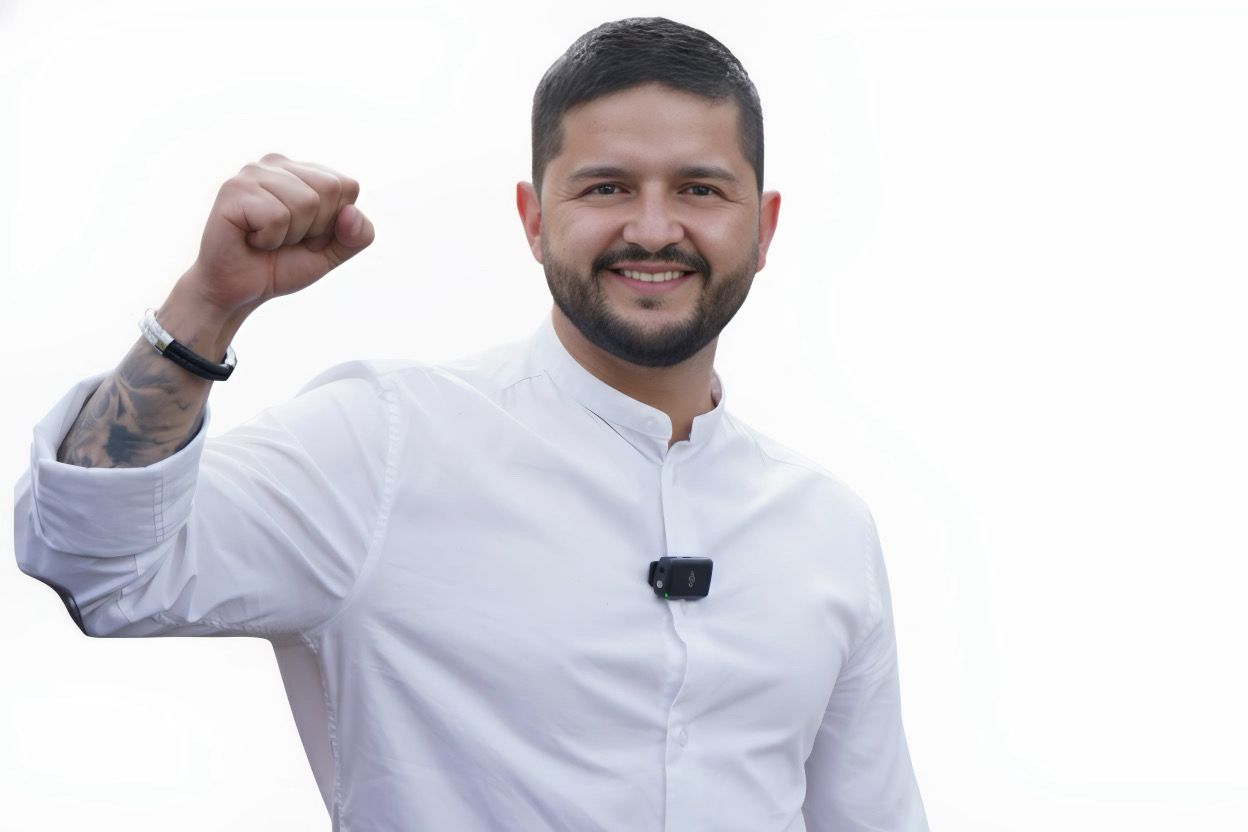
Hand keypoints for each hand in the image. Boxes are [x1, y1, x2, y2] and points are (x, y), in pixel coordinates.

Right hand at [186, 153, 374, 315]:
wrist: (238, 291)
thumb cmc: (282, 265)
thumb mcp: (332, 253)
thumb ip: (357, 236)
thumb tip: (351, 212)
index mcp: (303, 171)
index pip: (348, 186)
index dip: (334, 223)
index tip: (308, 236)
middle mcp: (277, 163)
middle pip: (330, 189)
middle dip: (316, 227)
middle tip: (286, 238)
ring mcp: (253, 173)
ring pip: (306, 202)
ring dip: (291, 235)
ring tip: (267, 239)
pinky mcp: (234, 189)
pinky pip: (277, 217)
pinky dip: (270, 240)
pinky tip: (251, 239)